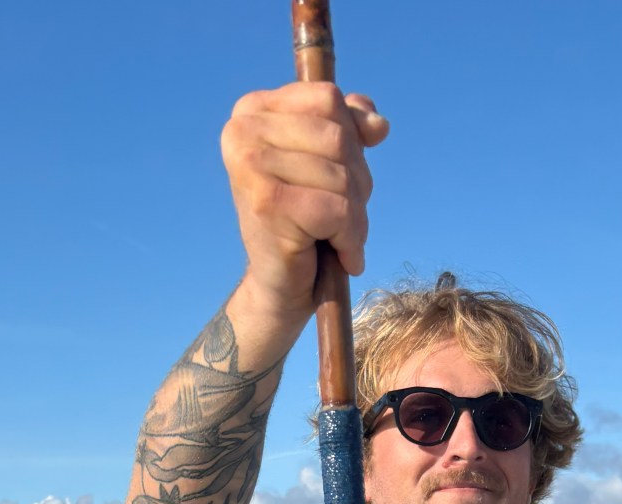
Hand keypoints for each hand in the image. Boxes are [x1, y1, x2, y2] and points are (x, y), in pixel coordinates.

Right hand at [222, 82, 388, 319]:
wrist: (279, 287)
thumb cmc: (304, 222)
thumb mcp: (326, 162)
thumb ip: (348, 127)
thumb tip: (378, 123)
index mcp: (252, 110)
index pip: (328, 99)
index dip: (352, 139)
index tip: (343, 175)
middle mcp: (243, 131)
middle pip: (338, 137)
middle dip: (357, 182)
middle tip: (346, 218)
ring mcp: (251, 165)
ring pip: (341, 175)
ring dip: (356, 217)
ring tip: (342, 239)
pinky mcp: (267, 203)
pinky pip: (336, 211)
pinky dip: (350, 239)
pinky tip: (342, 256)